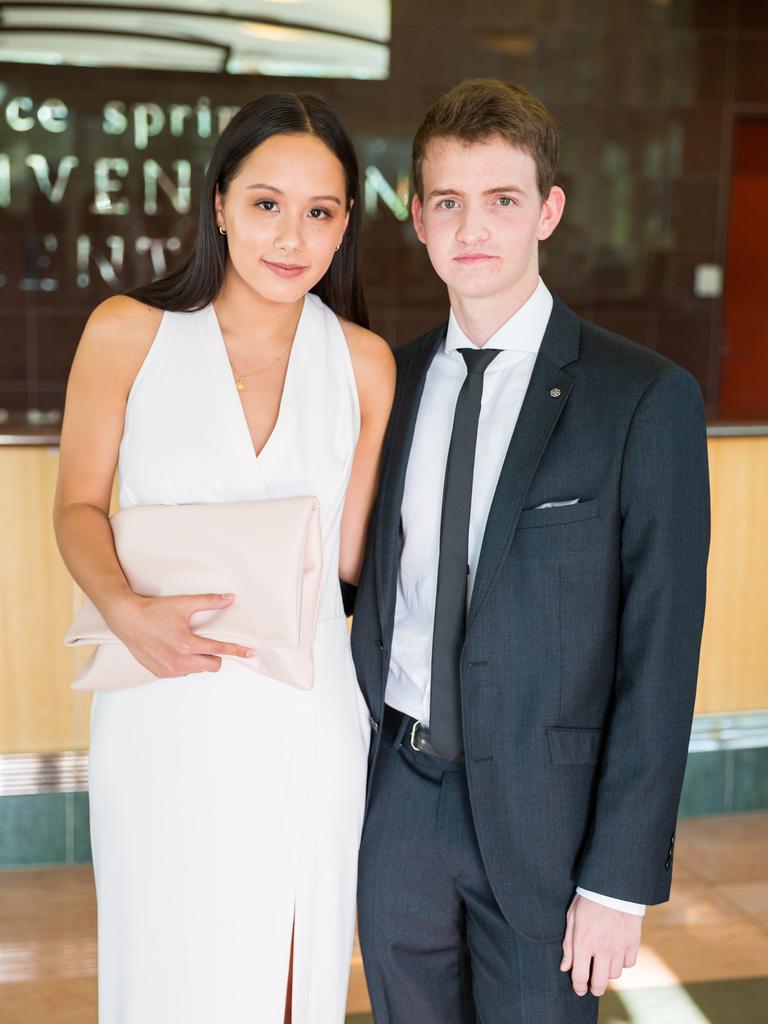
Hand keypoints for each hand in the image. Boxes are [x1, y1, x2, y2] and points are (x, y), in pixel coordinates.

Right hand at [105, 592, 255, 678]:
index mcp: (187, 645)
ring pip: (196, 670)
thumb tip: (229, 598)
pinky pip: (181, 672)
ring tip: (187, 644)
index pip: (219, 650)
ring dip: (198, 660)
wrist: (126, 619)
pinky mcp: (159, 672)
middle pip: (212, 665)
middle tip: (208, 643)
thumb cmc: (153, 610)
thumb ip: (209, 602)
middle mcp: (179, 661)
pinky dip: (184, 664)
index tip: (250, 652)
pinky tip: (175, 650)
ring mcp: (169, 669)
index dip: (237, 650)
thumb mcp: (183, 604)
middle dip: (215, 656)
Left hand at [560, 893, 641, 996]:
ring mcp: (619, 947)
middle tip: (592, 986)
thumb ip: (568, 945)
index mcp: (584, 943)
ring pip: (615, 974)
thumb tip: (565, 967)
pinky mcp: (633, 943)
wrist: (613, 885)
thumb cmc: (588, 899)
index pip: (580, 976)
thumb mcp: (572, 918)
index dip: (579, 988)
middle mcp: (602, 949)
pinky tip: (616, 953)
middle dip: (595, 988)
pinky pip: (628, 963)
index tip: (579, 990)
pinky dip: (622, 962)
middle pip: (600, 983)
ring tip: (603, 963)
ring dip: (608, 972)